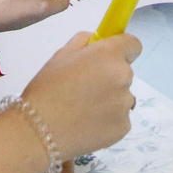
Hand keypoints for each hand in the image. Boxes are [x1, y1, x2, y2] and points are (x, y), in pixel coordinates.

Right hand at [22, 32, 139, 159]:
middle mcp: (123, 77)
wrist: (38, 131)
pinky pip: (120, 118)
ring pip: (123, 97)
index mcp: (109, 55)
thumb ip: (85, 41)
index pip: (134, 44)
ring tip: (84, 110)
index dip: (122, 50)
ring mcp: (125, 104)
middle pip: (125, 72)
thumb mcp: (62, 54)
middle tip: (85, 89)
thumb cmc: (47, 88)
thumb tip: (98, 41)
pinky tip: (87, 124)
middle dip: (110, 77)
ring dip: (111, 100)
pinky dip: (108, 121)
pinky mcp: (124, 127)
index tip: (109, 58)